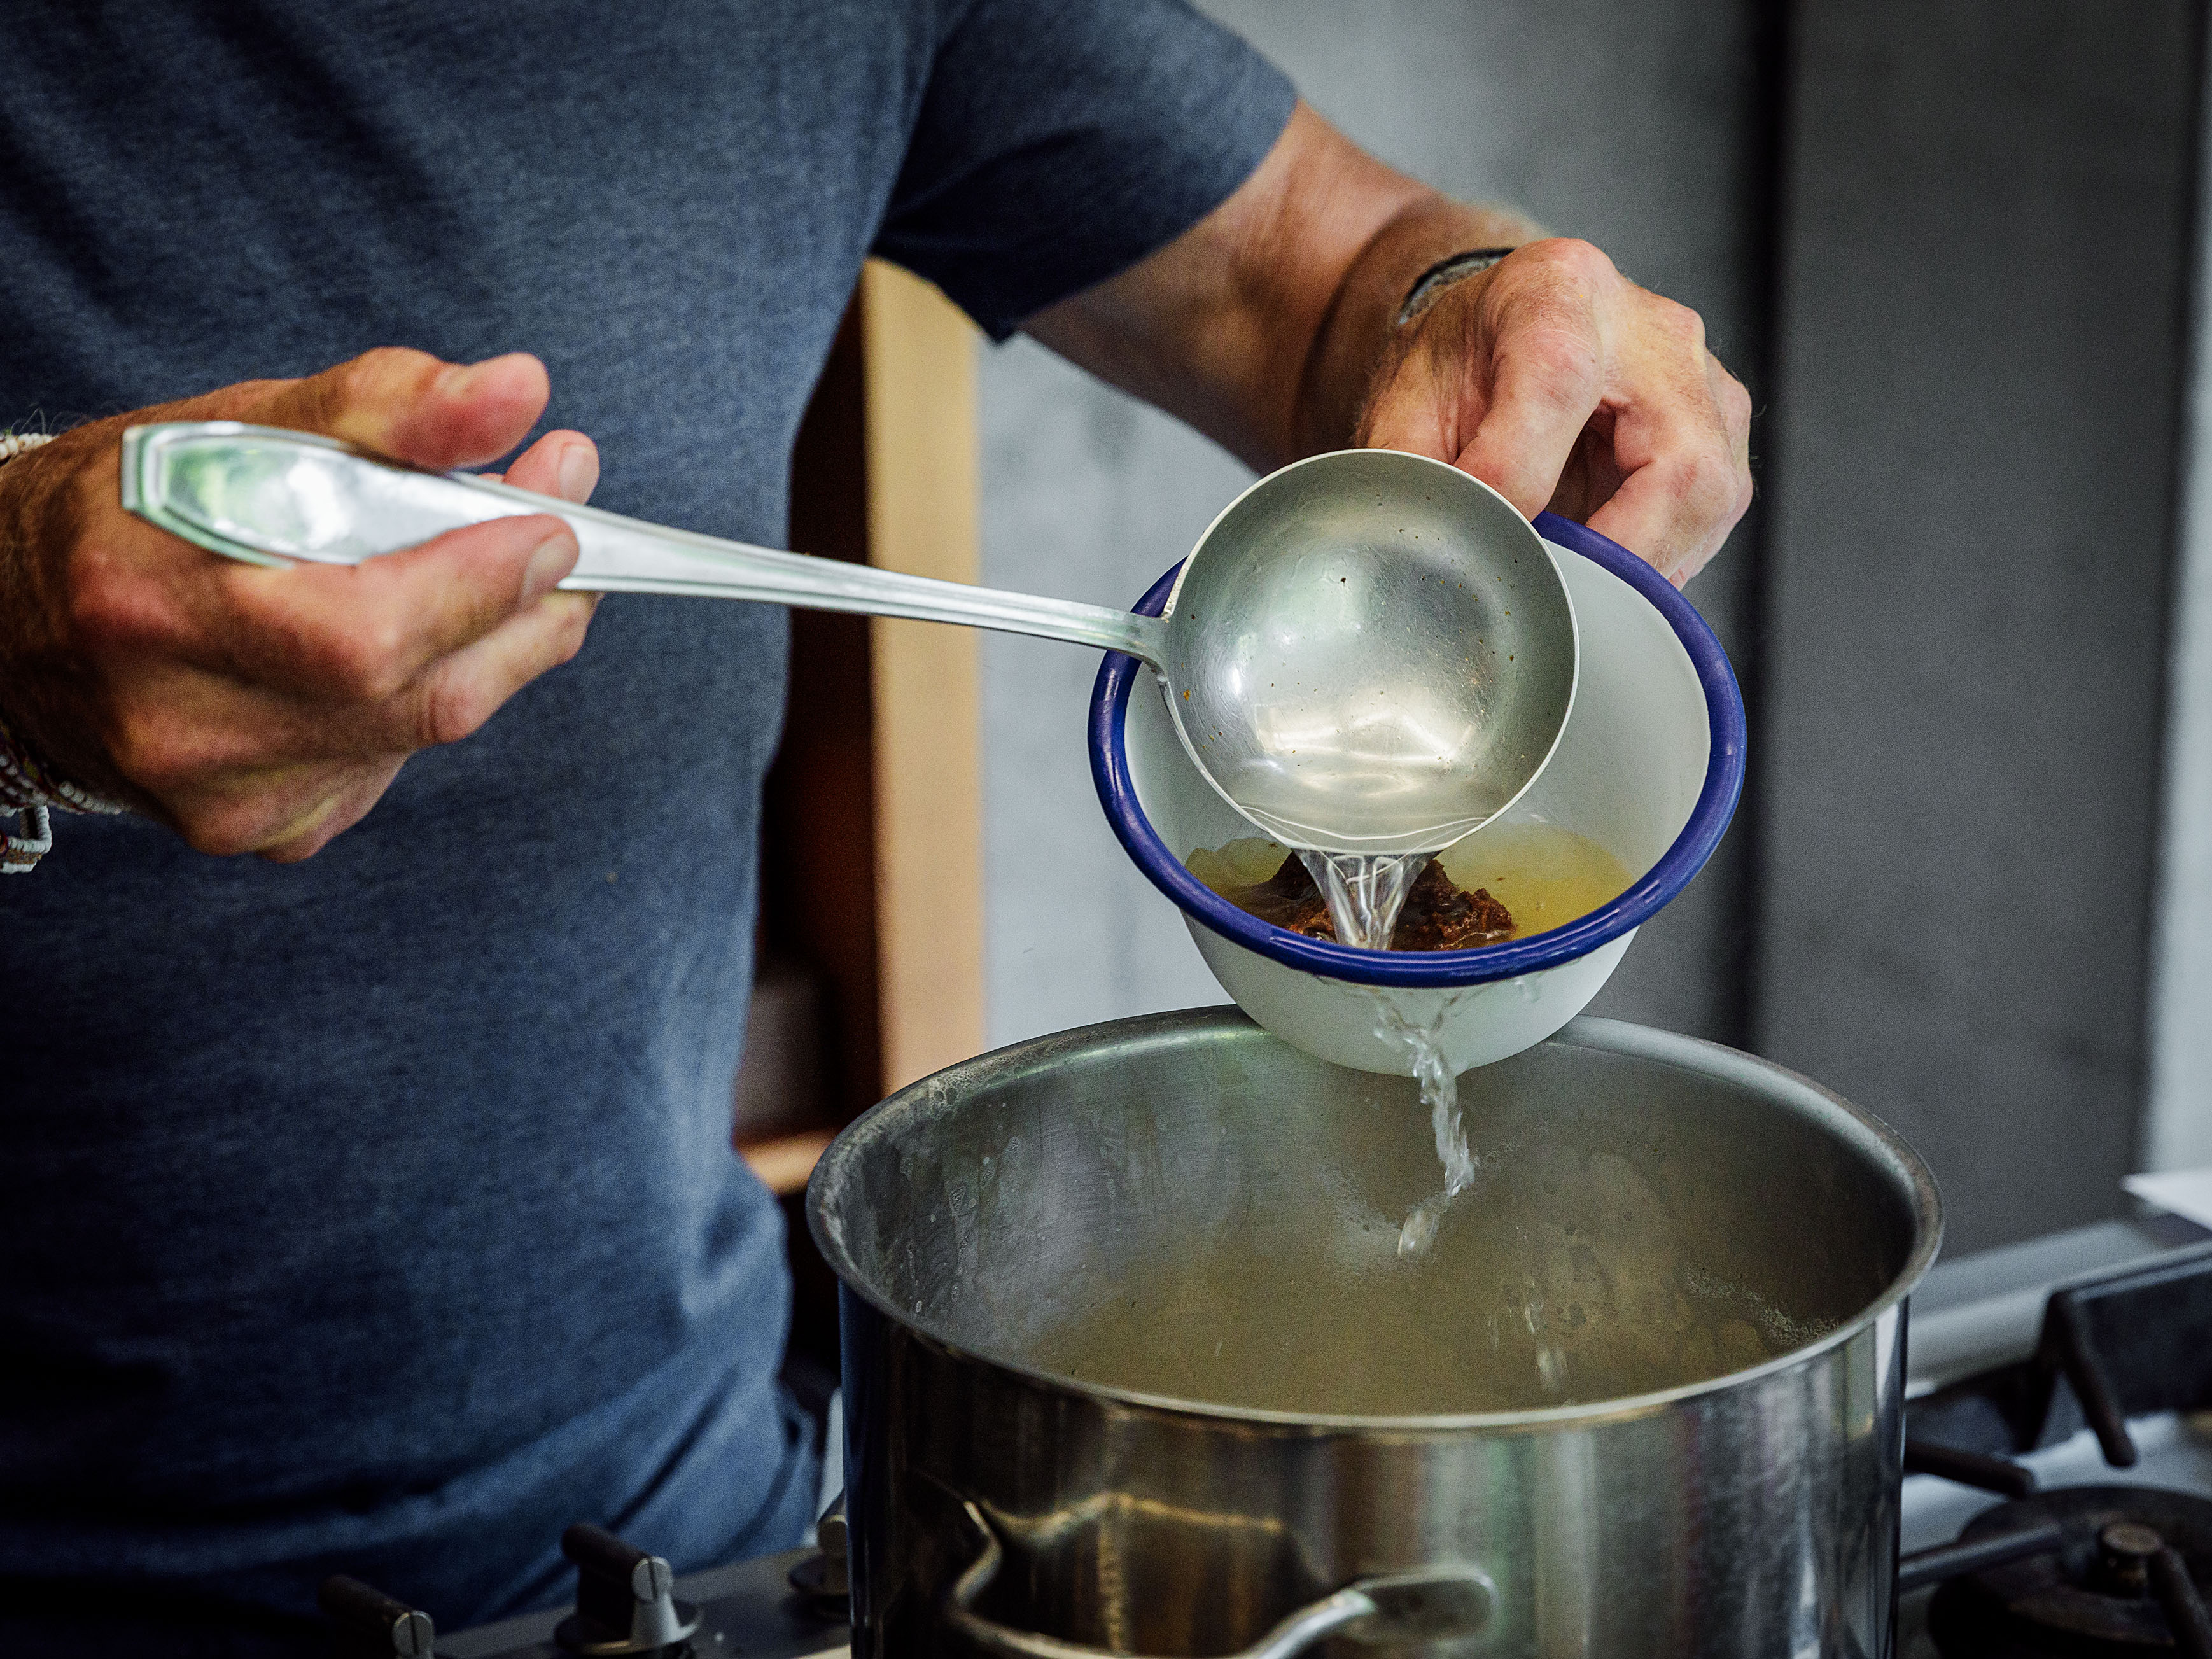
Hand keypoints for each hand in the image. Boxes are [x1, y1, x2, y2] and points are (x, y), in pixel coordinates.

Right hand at [0, 348, 598, 859]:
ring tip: (499, 580)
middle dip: (523, 613)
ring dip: (486, 654)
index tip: (555, 513)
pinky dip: (419, 703)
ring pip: (424, 734)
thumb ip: (391, 407)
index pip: (370, 627)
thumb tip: (518, 391)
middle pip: (422, 693)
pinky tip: (399, 655)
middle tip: (564, 543)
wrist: (12, 613)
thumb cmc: (133, 503)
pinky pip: (389, 768)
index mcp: (158, 600)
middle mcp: (183, 720)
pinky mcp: (256, 832)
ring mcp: (222, 794)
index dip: (485, 578)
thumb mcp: (246, 423)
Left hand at [1356, 238, 1752, 585]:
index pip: (1557, 379)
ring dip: (1637, 567)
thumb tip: (1415, 556)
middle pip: (1675, 458)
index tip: (1484, 537)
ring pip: (1708, 500)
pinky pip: (1709, 519)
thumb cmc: (1464, 365)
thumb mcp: (1408, 405)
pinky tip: (1601, 565)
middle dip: (1612, 553)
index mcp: (1556, 291)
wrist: (1503, 338)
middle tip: (1549, 593)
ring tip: (1571, 583)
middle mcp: (1651, 327)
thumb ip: (1410, 474)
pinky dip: (1653, 562)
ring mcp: (1703, 379)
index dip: (1518, 476)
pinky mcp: (1723, 431)